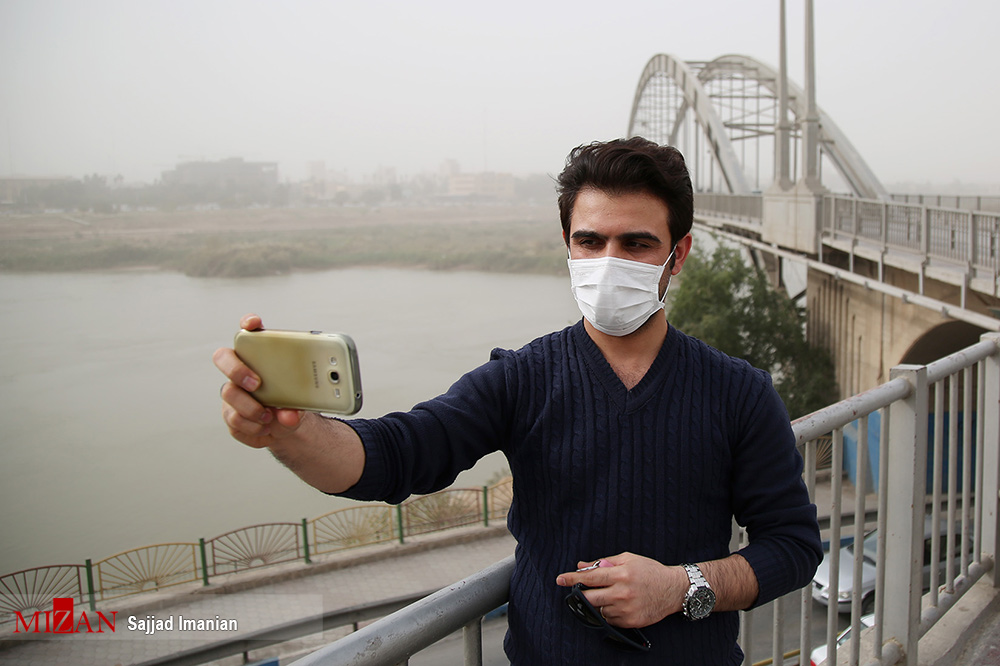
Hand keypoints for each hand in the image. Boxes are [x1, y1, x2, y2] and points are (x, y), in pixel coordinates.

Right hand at [213, 313, 309, 448]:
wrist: (289, 426)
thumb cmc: (294, 402)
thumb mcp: (304, 400)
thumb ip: (299, 403)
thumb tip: (290, 414)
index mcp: (262, 356)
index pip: (249, 331)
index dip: (248, 324)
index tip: (254, 324)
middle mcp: (242, 370)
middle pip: (224, 357)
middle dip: (237, 369)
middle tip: (257, 383)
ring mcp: (234, 391)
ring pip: (228, 392)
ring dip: (250, 407)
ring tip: (269, 417)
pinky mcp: (231, 413)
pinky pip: (234, 419)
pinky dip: (252, 427)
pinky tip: (266, 429)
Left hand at [556, 553, 687, 628]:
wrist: (673, 590)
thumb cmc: (649, 571)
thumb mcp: (628, 559)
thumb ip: (603, 561)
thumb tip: (581, 565)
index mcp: (621, 574)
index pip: (590, 577)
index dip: (572, 578)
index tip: (560, 579)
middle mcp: (622, 592)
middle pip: (590, 597)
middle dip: (581, 594)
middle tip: (580, 590)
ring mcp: (626, 609)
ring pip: (599, 609)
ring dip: (598, 603)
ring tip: (611, 594)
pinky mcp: (631, 621)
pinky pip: (609, 619)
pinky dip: (609, 612)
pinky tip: (619, 604)